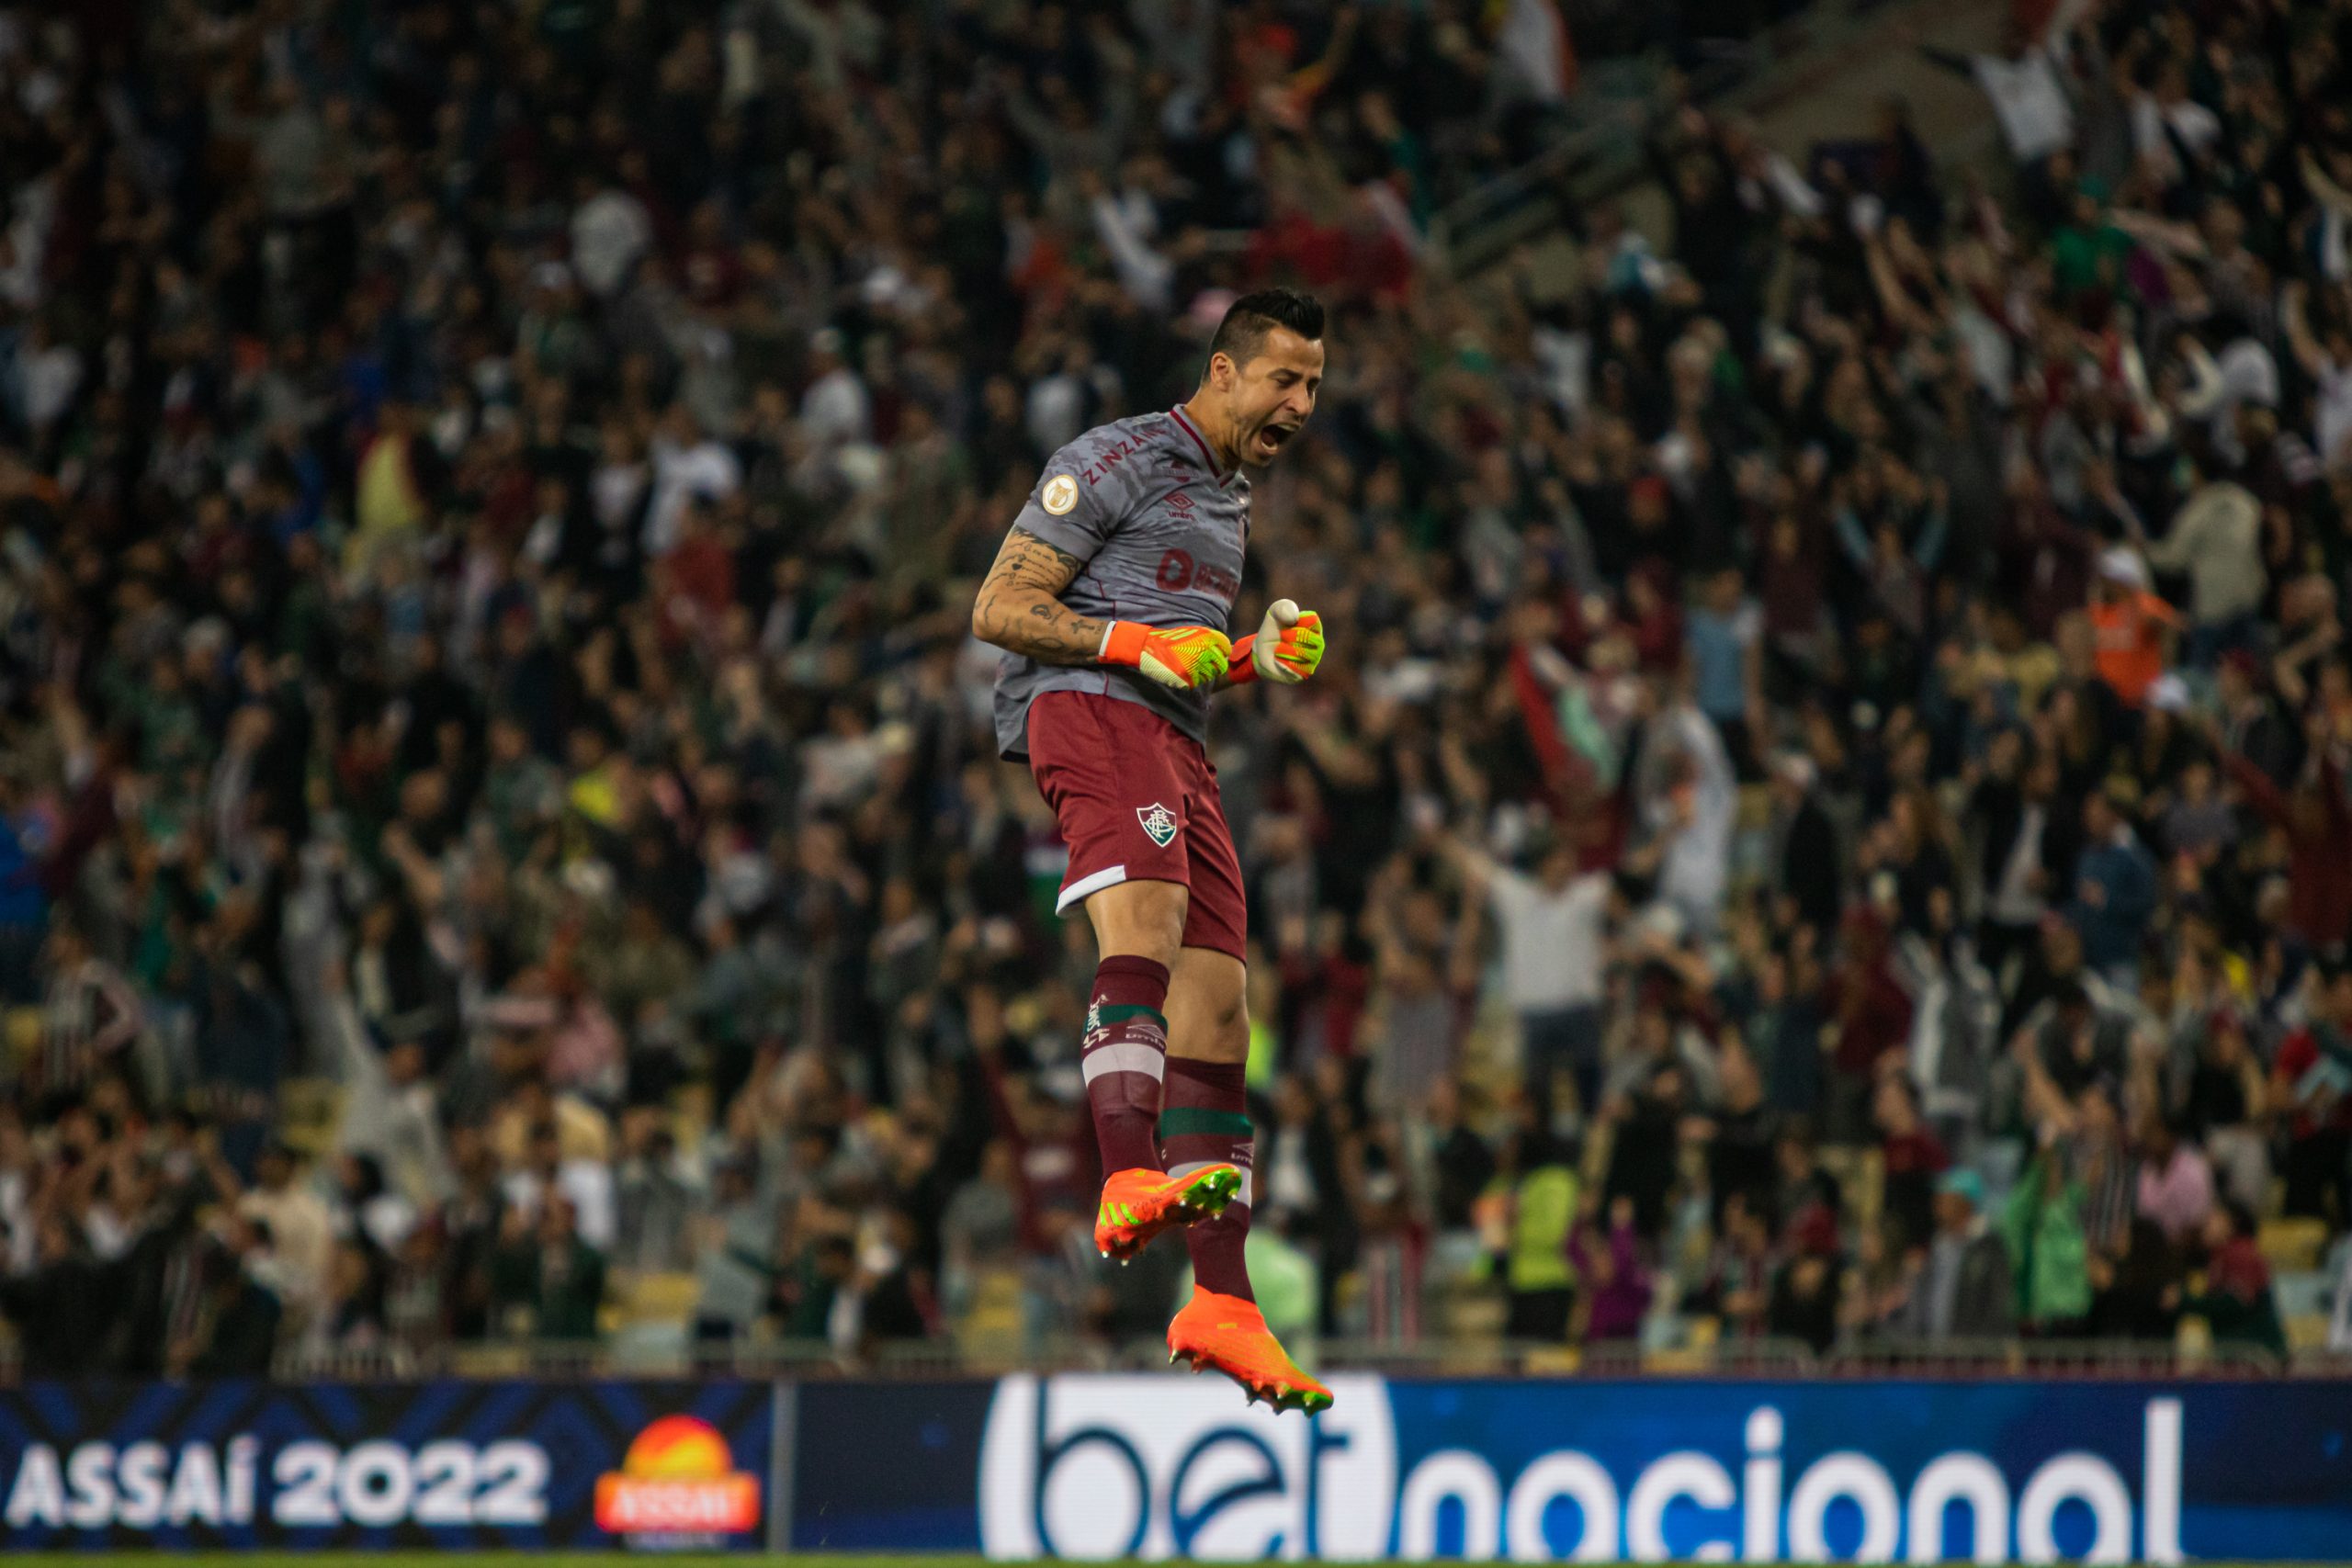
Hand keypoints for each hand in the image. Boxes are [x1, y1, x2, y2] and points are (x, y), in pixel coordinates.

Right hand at [1099, 621, 1231, 689]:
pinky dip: (1194, 680)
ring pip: (1210, 675)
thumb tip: (1227, 650)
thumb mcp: (1192, 633)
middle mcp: (1204, 650)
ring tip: (1193, 669)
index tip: (1220, 655)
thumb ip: (1210, 640)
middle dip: (1216, 666)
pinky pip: (1198, 682)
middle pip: (1221, 664)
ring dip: (1204, 674)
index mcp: (1206, 637)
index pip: (1226, 648)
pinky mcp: (1187, 678)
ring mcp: (1196, 665)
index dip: (1224, 653)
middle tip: (1208, 666)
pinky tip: (1185, 674)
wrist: (1149, 647)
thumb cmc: (1171, 640)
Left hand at [1229, 599, 1325, 684]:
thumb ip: (1284, 608)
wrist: (1261, 650)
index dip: (1296, 621)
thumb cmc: (1272, 629)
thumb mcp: (1274, 613)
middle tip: (1281, 635)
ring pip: (1302, 654)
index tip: (1288, 623)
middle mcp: (1318, 645)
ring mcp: (1312, 661)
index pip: (1312, 621)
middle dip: (1291, 635)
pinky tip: (1277, 660)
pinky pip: (1295, 669)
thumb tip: (1294, 618)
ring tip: (1278, 649)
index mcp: (1315, 628)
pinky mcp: (1302, 674)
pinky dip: (1282, 663)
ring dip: (1285, 649)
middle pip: (1310, 638)